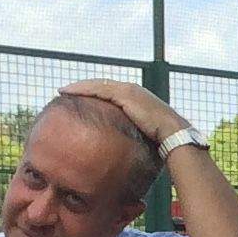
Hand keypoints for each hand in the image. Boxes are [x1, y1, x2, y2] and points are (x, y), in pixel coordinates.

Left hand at [57, 75, 187, 146]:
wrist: (174, 134)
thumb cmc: (162, 140)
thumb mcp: (144, 135)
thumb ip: (132, 135)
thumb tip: (124, 151)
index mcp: (136, 98)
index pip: (110, 92)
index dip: (94, 93)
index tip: (80, 98)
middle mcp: (132, 90)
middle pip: (101, 85)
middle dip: (83, 87)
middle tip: (66, 91)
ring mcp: (128, 91)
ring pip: (97, 85)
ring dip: (79, 87)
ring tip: (63, 90)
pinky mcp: (124, 95)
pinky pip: (97, 90)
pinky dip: (81, 89)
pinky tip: (68, 91)